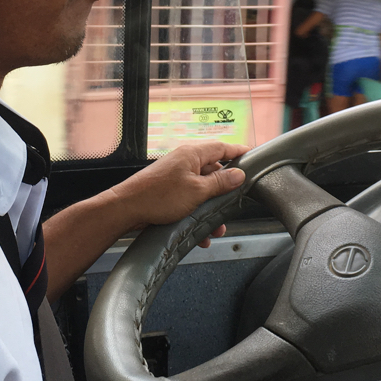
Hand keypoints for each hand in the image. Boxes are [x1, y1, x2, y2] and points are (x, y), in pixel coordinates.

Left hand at [108, 141, 249, 246]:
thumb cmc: (158, 196)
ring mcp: (176, 176)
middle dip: (225, 192)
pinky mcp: (169, 190)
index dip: (239, 152)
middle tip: (234, 206)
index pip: (223, 147)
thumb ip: (220, 182)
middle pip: (214, 171)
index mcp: (193, 154)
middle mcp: (185, 161)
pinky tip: (200, 233)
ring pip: (203, 190)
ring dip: (211, 208)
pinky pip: (190, 200)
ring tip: (215, 228)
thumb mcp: (197, 191)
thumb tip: (239, 174)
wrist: (127, 208)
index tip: (253, 157)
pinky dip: (197, 214)